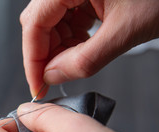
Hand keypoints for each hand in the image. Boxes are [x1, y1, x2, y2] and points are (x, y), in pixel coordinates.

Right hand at [21, 0, 158, 97]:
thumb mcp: (126, 31)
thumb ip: (85, 59)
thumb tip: (52, 76)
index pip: (35, 24)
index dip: (33, 59)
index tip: (37, 85)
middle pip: (40, 23)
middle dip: (45, 54)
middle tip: (54, 78)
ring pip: (52, 22)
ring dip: (58, 48)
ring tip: (74, 63)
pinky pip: (68, 19)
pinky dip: (71, 39)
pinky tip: (82, 48)